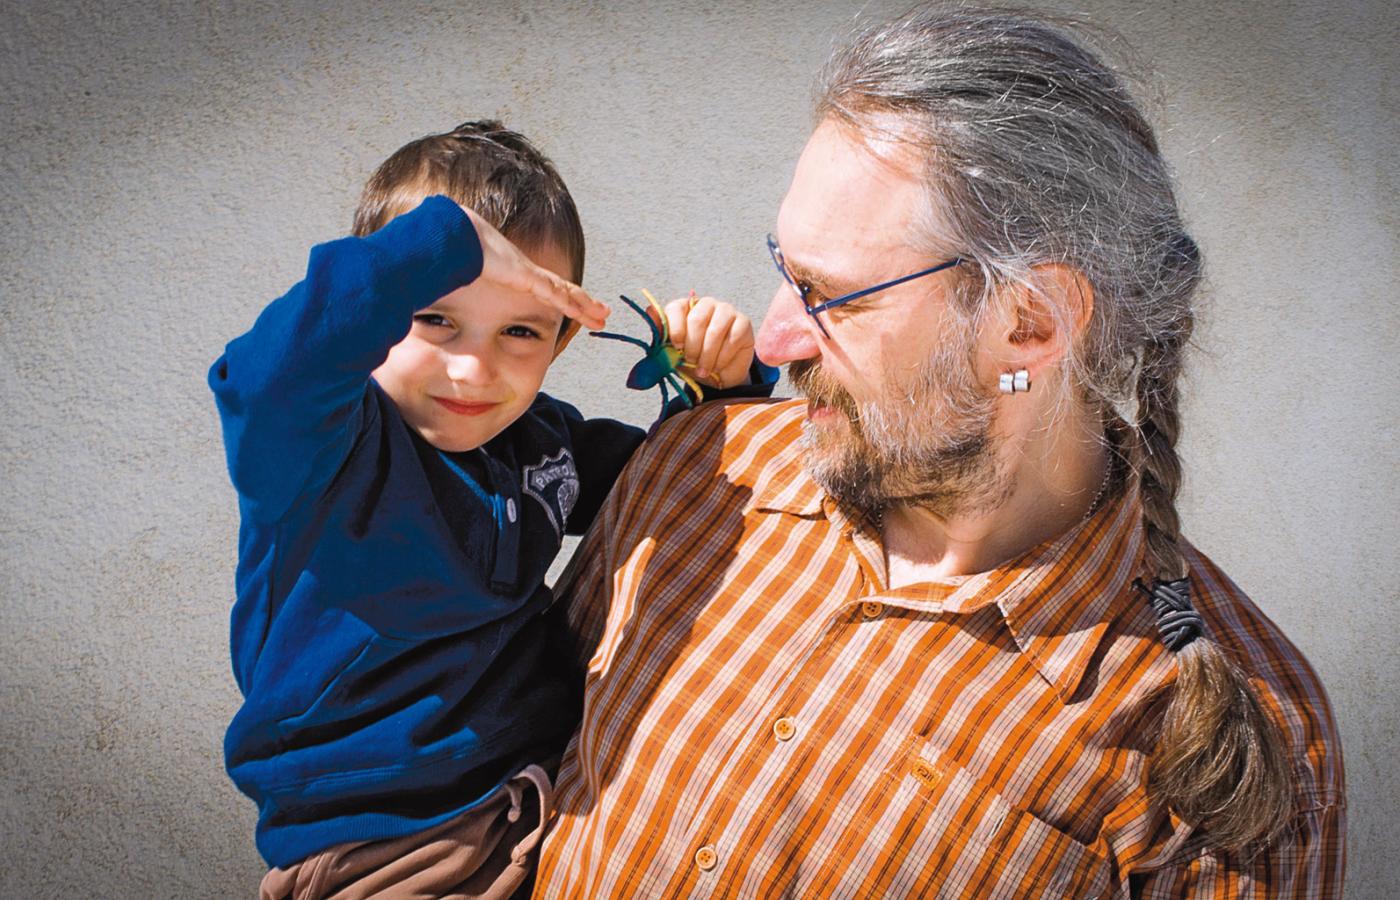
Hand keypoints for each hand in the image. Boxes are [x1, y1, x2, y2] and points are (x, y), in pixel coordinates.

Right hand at [459, 205, 609, 329]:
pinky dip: (573, 305)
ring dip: (586, 306)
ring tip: (604, 315)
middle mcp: (528, 272)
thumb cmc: (454, 252)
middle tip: (601, 313)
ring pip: (567, 293)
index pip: (546, 288)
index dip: (563, 298)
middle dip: (583, 303)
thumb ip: (464, 285)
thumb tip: (448, 292)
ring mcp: (531, 274)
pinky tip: (587, 313)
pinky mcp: (530, 278)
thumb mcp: (462, 275)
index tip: (576, 307)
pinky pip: (557, 294)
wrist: (455, 235)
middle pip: (563, 290)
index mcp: (516, 273)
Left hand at [659, 294, 754, 389]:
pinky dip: (722, 358)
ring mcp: (726, 311)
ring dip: (708, 355)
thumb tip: (648, 311)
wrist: (718, 374)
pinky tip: (718, 366)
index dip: (675, 329)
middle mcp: (705, 304)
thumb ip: (661, 335)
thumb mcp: (673, 353)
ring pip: (715, 330)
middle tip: (692, 362)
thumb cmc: (693, 360)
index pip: (675, 308)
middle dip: (693, 347)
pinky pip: (732, 339)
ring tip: (703, 370)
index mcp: (684, 307)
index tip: (677, 348)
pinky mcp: (743, 322)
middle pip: (697, 320)